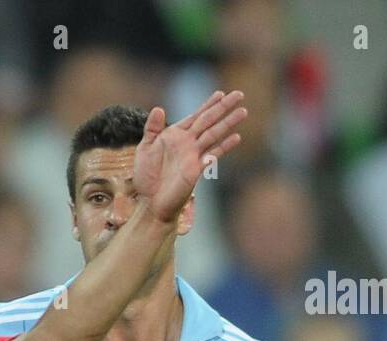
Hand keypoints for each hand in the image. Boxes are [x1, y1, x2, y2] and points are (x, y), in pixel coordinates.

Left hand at [132, 90, 246, 223]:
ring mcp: (193, 156)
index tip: (220, 93)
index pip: (195, 116)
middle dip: (223, 107)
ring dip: (228, 123)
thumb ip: (152, 129)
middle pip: (209, 121)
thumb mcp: (144, 149)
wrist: (149, 202)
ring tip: (243, 111)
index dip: (208, 104)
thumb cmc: (146, 177)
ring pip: (214, 134)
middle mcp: (188, 143)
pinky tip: (236, 138)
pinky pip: (212, 155)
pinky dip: (224, 146)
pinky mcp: (196, 170)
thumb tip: (159, 108)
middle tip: (239, 94)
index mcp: (175, 135)